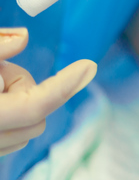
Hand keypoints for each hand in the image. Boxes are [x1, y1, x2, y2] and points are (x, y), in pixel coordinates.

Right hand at [0, 28, 96, 155]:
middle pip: (37, 118)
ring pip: (26, 131)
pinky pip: (11, 141)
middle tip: (0, 71)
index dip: (64, 85)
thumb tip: (24, 38)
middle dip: (26, 91)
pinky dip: (11, 122)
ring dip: (17, 106)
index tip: (88, 66)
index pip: (35, 106)